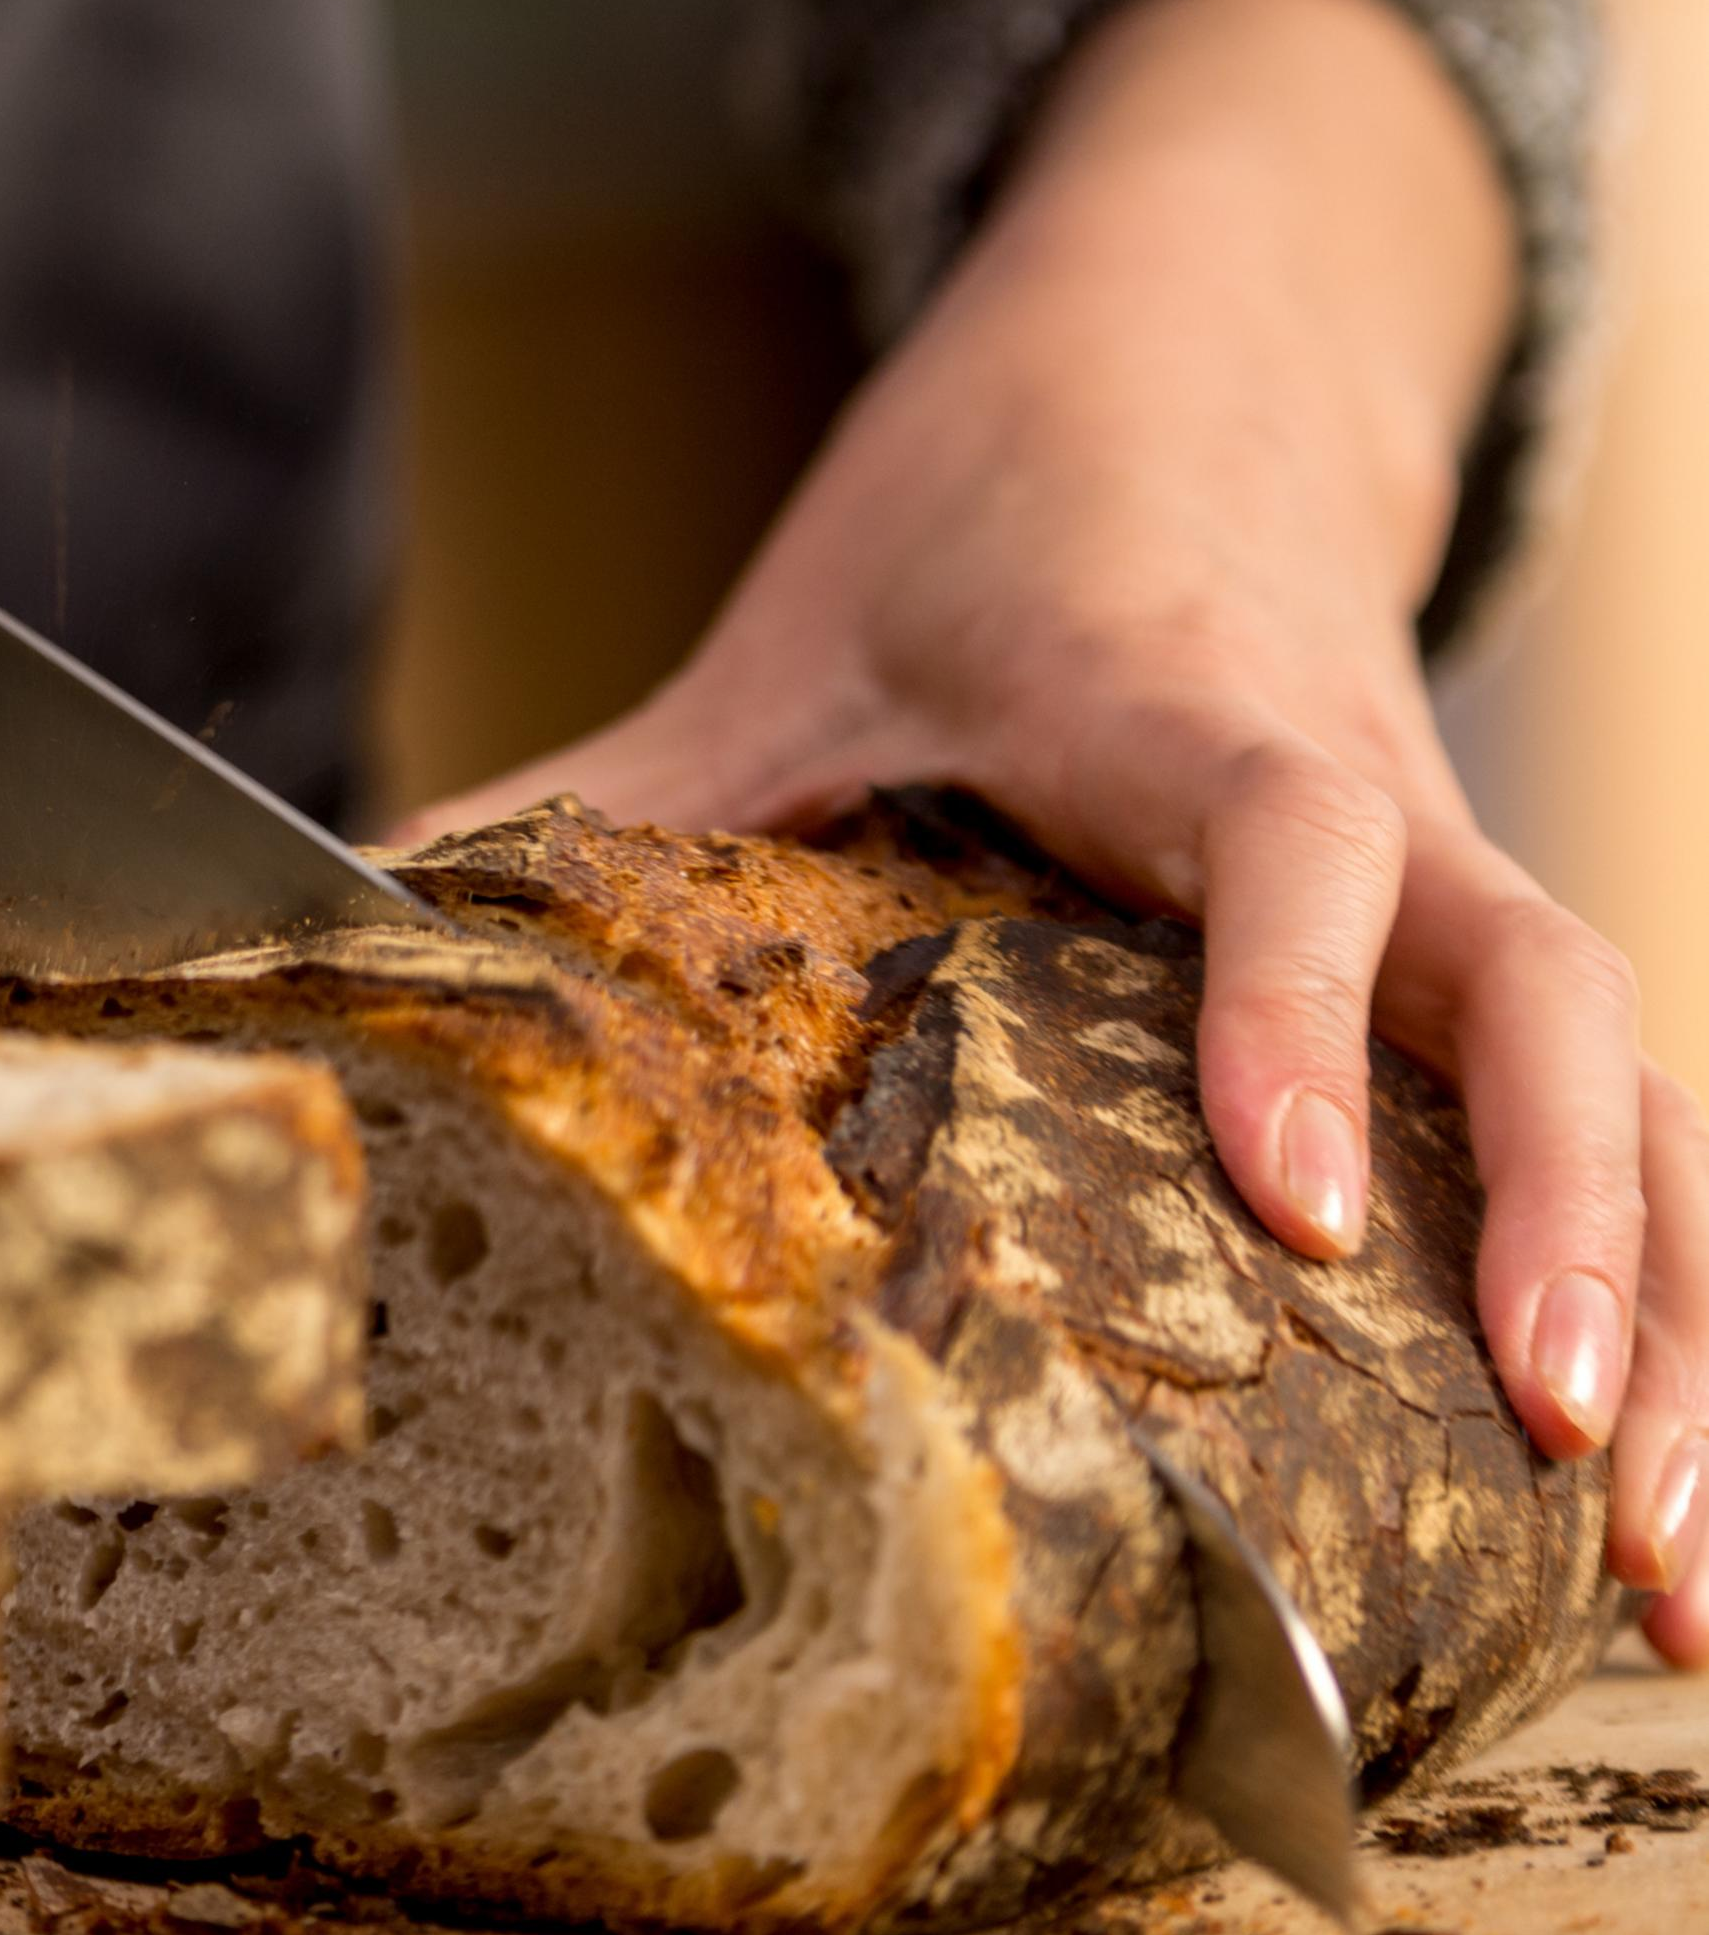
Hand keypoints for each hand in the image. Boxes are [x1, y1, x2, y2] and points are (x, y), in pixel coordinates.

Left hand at [405, 0, 1708, 1660]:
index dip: (1296, 1010)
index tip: (1283, 1202)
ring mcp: (1456, 869)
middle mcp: (1369, 787)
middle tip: (1566, 1455)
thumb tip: (358, 924)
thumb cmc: (988, 514)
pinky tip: (1665, 1481)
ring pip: (1640, 1079)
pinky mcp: (1485, 935)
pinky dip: (1673, 1287)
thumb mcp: (790, 638)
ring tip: (1688, 1579)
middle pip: (1550, 988)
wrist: (1193, 354)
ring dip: (1688, 1317)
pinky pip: (1630, 1112)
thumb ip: (611, 795)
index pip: (1292, 841)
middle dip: (1576, 1222)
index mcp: (1179, 704)